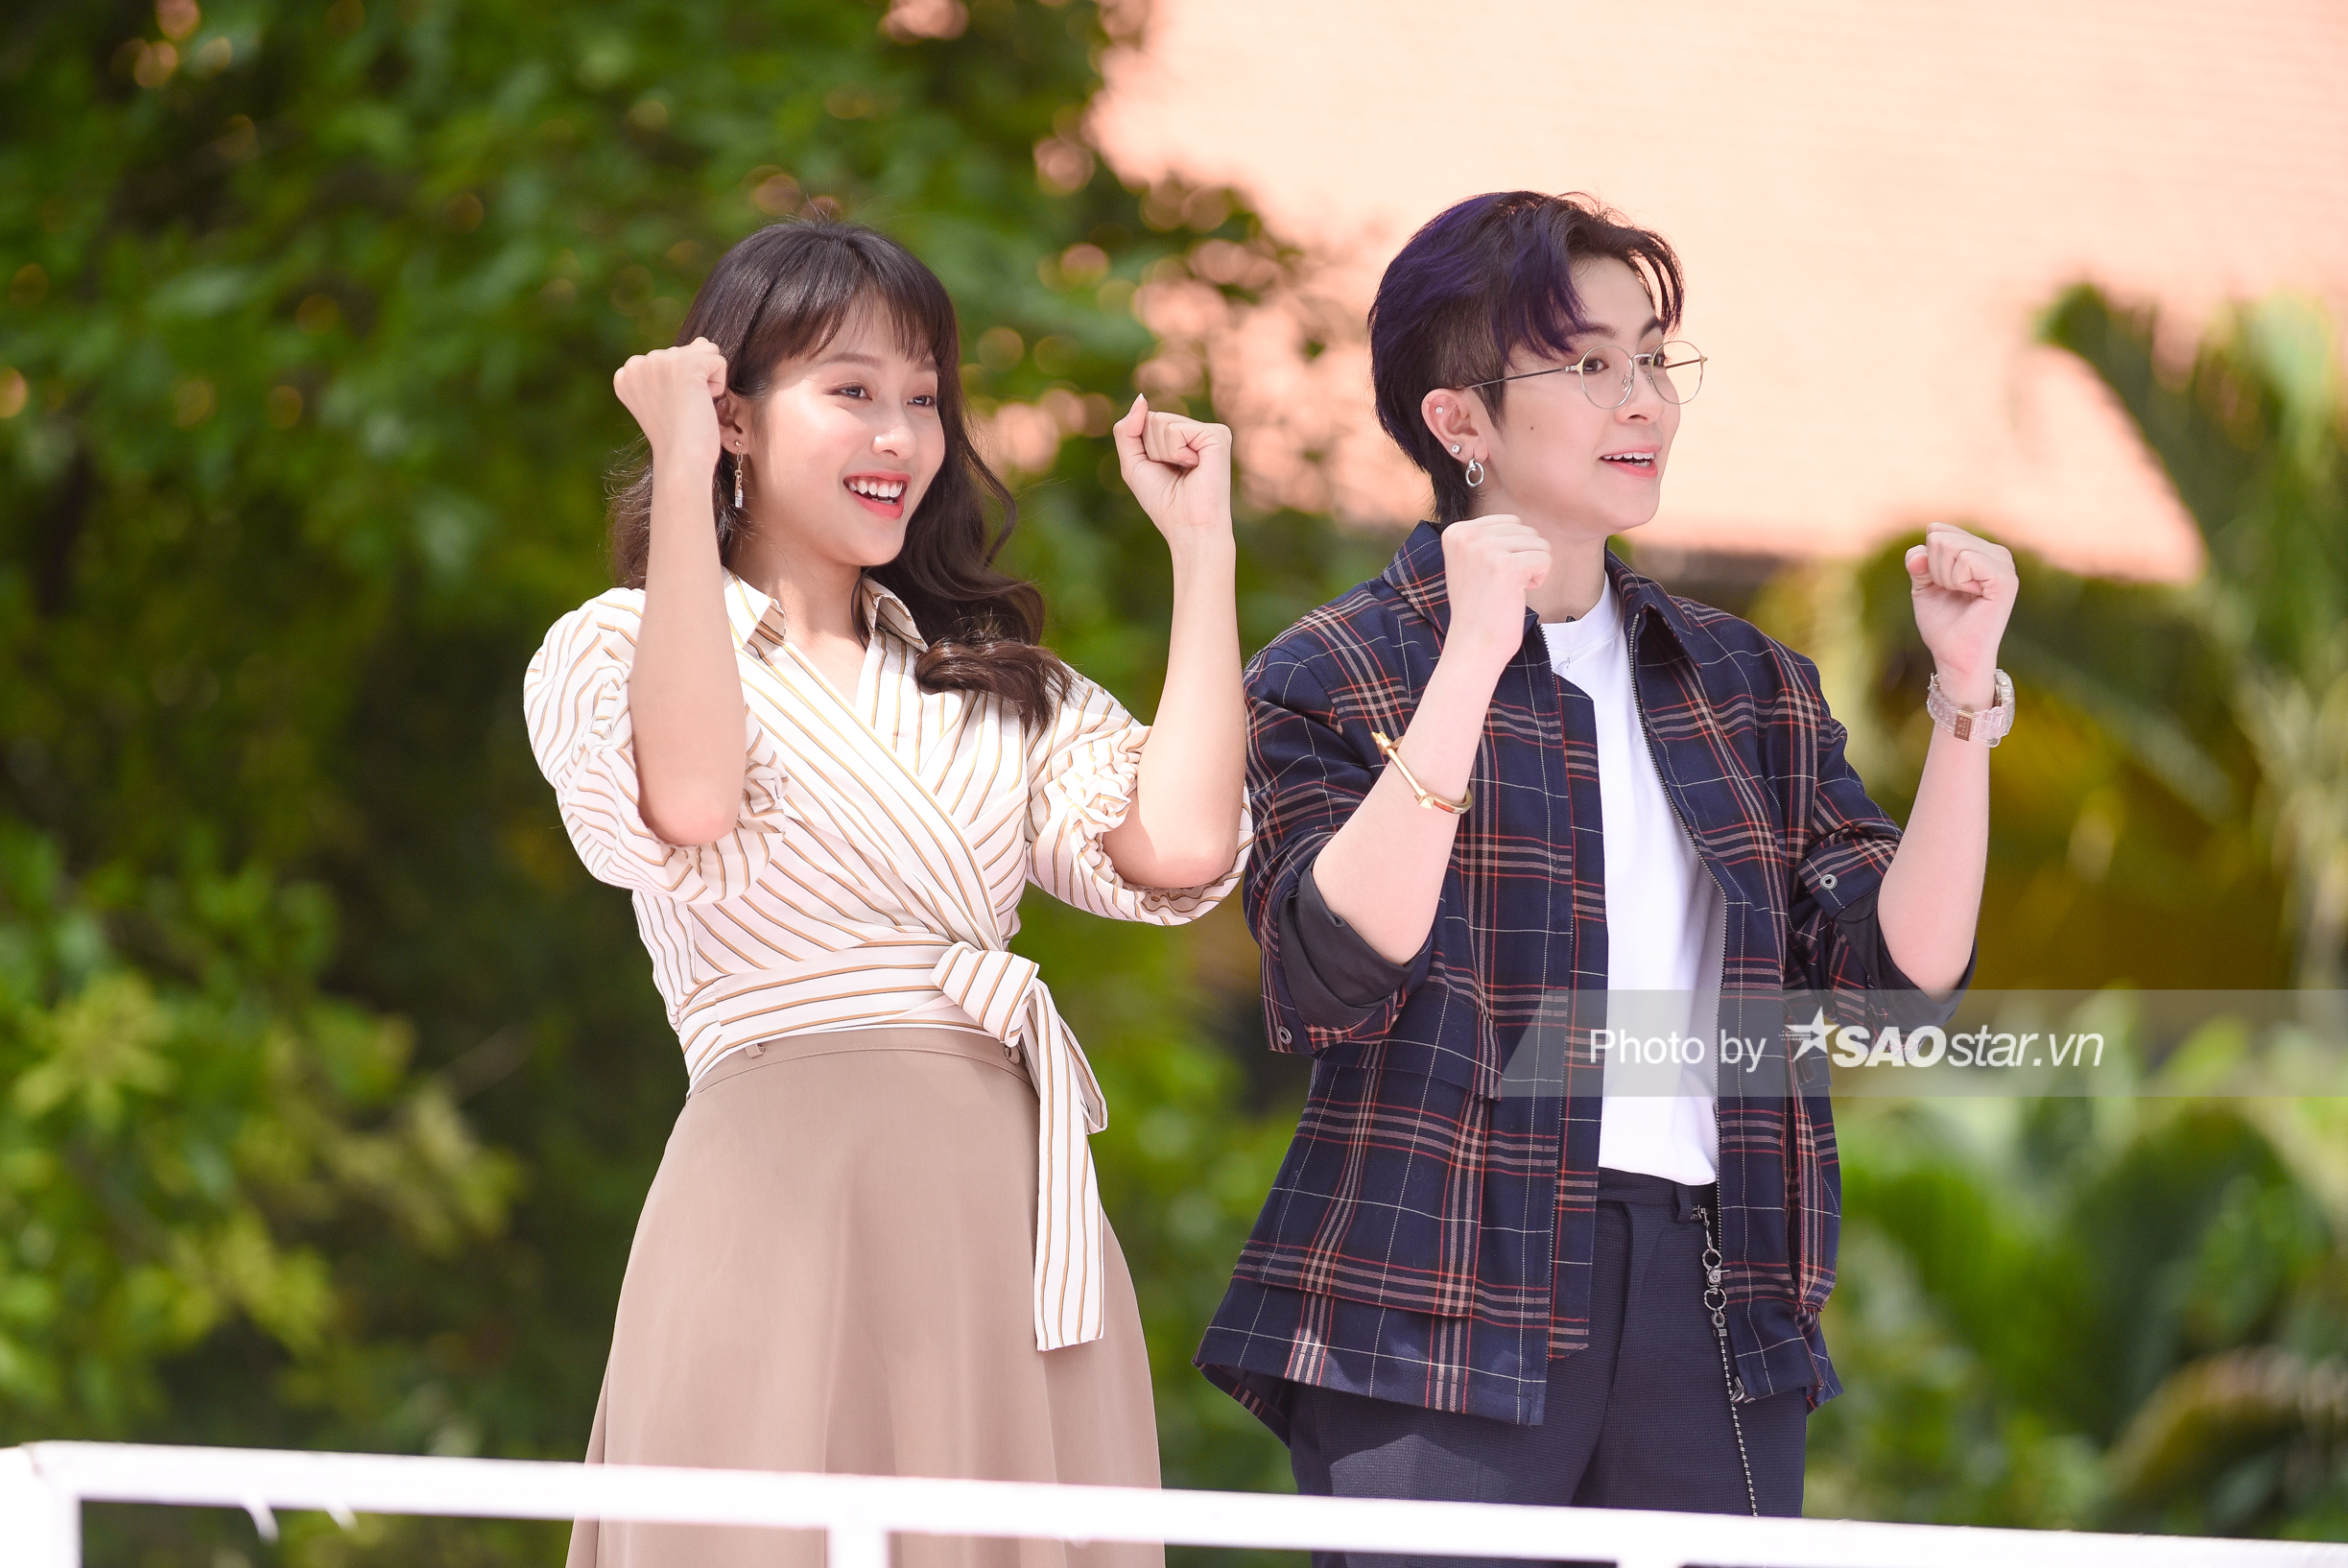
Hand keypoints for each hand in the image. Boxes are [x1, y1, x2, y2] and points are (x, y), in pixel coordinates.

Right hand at [613, 337, 728, 467]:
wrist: (681, 460)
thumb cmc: (678, 437)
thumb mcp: (668, 397)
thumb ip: (675, 366)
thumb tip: (702, 341)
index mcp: (627, 373)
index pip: (669, 358)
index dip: (680, 384)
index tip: (670, 408)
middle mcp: (638, 362)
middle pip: (686, 352)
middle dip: (694, 380)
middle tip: (682, 410)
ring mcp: (660, 361)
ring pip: (704, 352)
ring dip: (707, 381)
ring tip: (691, 406)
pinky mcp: (686, 365)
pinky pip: (718, 360)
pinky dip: (719, 384)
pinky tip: (702, 403)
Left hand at [1112, 395, 1232, 543]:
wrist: (1189, 527)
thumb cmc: (1164, 501)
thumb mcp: (1134, 464)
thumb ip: (1128, 430)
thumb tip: (1141, 398)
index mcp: (1182, 438)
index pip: (1146, 421)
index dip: (1142, 448)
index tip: (1161, 471)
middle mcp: (1197, 431)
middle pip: (1152, 419)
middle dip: (1151, 450)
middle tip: (1174, 473)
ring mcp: (1209, 431)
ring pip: (1161, 422)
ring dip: (1163, 453)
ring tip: (1184, 471)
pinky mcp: (1217, 434)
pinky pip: (1175, 430)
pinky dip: (1175, 452)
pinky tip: (1195, 466)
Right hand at [1439, 514, 1549, 667]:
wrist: (1473, 645)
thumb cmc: (1478, 608)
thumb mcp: (1470, 562)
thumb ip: (1486, 538)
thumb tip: (1520, 524)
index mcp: (1456, 531)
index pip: (1510, 521)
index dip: (1511, 550)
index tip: (1491, 575)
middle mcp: (1467, 535)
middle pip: (1525, 529)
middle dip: (1524, 557)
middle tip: (1501, 585)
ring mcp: (1486, 549)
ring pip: (1538, 542)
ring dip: (1532, 568)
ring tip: (1508, 590)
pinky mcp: (1507, 566)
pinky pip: (1545, 559)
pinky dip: (1539, 579)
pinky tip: (1518, 595)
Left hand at [1904, 521, 2017, 705]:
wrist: (1955, 655)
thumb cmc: (1944, 623)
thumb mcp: (1924, 586)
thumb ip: (1919, 561)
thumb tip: (1918, 552)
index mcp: (1982, 551)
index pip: (1938, 530)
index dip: (1926, 560)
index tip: (1941, 585)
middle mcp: (1997, 553)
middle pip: (1941, 537)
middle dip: (1934, 568)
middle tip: (1951, 593)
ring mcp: (2004, 564)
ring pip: (1951, 546)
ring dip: (1944, 576)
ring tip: (1961, 596)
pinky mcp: (2005, 578)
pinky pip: (1965, 560)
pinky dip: (1955, 580)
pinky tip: (1970, 596)